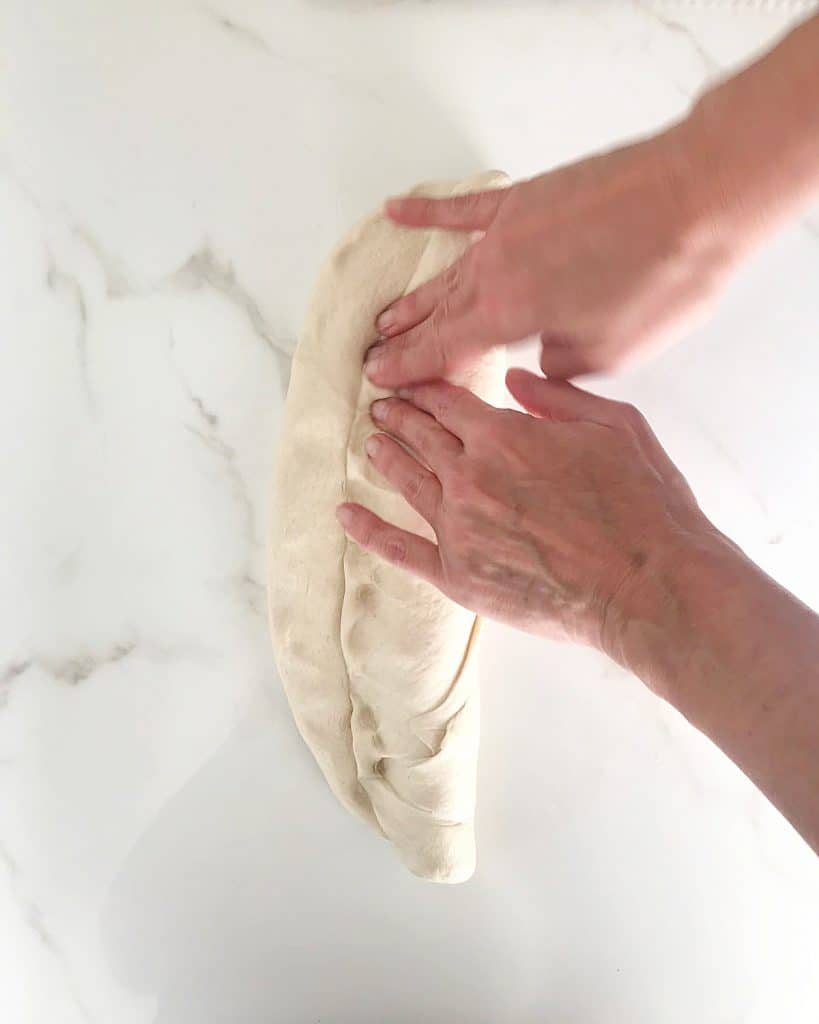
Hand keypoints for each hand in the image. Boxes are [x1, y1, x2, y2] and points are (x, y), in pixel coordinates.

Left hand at [336, 370, 710, 651]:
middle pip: (420, 438)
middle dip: (398, 417)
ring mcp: (458, 529)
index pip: (447, 403)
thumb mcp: (614, 426)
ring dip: (384, 457)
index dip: (426, 391)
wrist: (646, 584)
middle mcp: (470, 477)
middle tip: (381, 408)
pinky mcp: (458, 576)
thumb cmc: (642, 505)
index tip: (413, 386)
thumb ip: (556, 398)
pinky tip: (345, 516)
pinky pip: (399, 550)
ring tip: (369, 443)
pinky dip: (368, 531)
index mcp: (504, 436)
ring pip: (407, 483)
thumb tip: (513, 381)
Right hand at [366, 124, 734, 387]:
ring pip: (448, 271)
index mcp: (509, 314)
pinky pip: (464, 208)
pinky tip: (397, 210)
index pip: (443, 348)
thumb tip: (537, 360)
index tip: (380, 379)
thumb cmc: (662, 280)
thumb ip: (559, 365)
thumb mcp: (609, 353)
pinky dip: (428, 210)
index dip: (410, 367)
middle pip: (438, 312)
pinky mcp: (525, 198)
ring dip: (416, 297)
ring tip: (387, 318)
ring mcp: (505, 231)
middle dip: (405, 339)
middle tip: (374, 356)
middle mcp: (494, 271)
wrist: (697, 197)